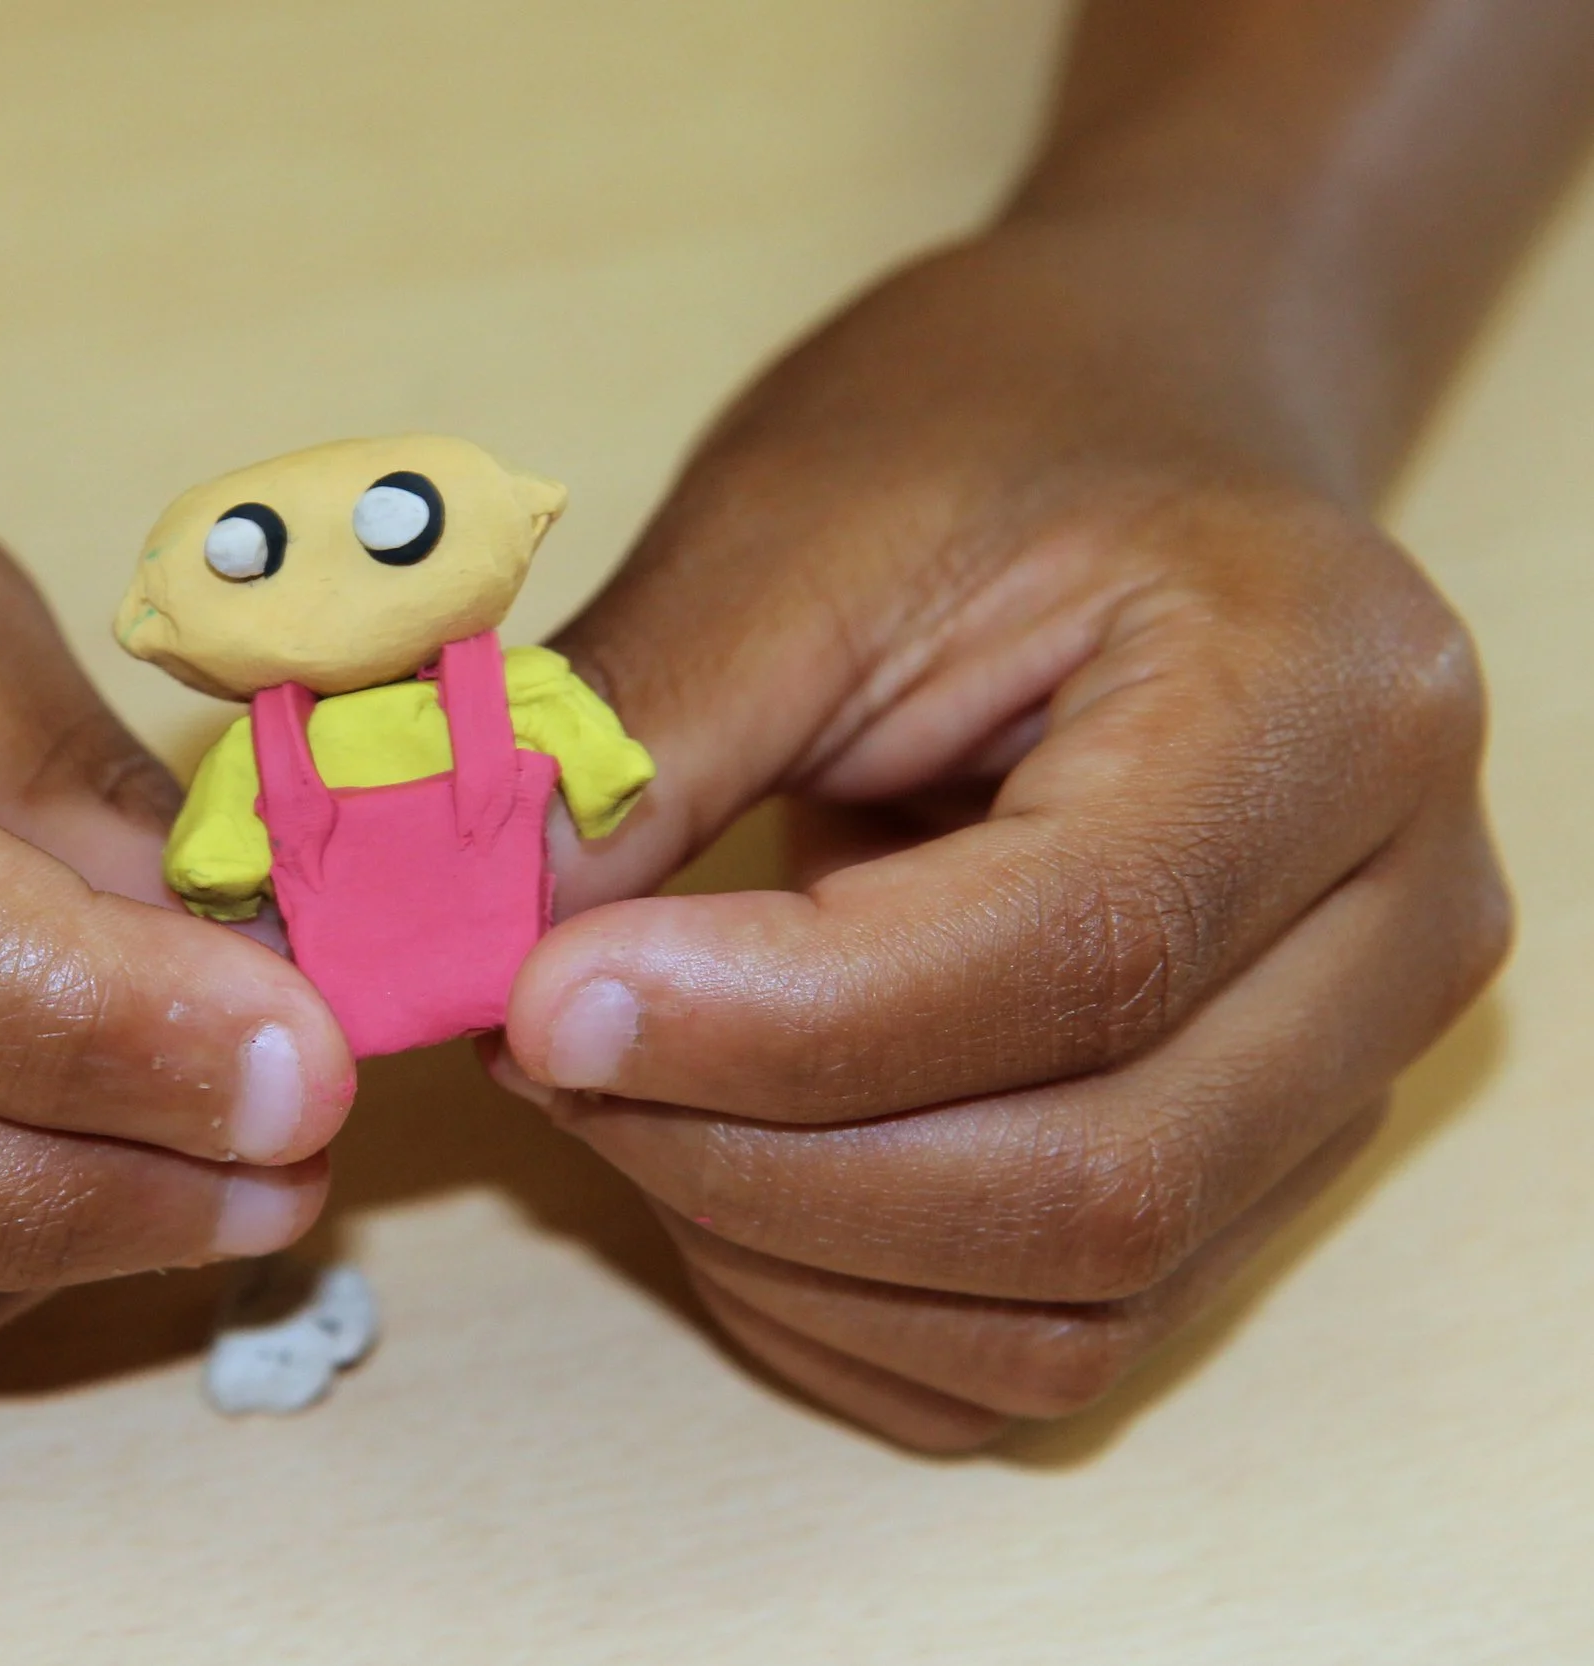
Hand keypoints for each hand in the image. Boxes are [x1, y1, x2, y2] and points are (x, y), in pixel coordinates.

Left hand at [489, 224, 1511, 1448]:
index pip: (1073, 956)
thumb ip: (639, 738)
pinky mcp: (1240, 1173)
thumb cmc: (988, 441)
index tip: (537, 996)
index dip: (773, 1024)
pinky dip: (829, 1304)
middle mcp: (1392, 927)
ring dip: (774, 1244)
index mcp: (1321, 708)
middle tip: (539, 1039)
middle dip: (753, 1158)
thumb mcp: (795, 527)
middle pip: (1092, 1186)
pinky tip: (711, 1156)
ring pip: (1060, 1316)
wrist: (1136, 442)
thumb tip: (460, 948)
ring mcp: (1337, 1077)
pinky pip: (1026, 1352)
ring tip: (614, 1077)